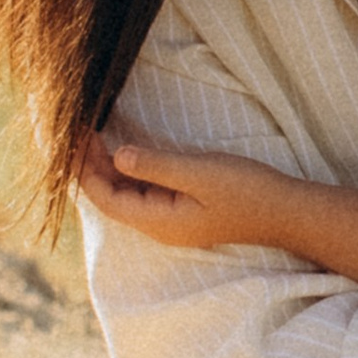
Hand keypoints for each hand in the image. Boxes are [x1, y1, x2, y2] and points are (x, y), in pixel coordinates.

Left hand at [75, 131, 297, 249]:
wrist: (282, 211)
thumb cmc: (244, 190)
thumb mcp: (198, 173)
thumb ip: (156, 166)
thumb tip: (117, 156)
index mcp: (158, 222)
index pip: (106, 199)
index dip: (85, 171)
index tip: (75, 138)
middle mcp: (159, 226)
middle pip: (111, 199)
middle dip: (91, 168)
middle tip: (77, 131)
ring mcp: (170, 220)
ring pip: (126, 195)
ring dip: (108, 168)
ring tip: (93, 136)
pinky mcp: (181, 211)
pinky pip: (143, 193)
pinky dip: (128, 172)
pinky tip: (124, 152)